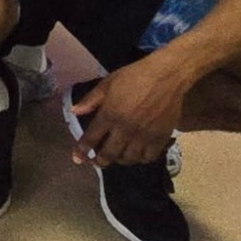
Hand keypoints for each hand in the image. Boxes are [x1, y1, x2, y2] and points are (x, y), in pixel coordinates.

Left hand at [69, 56, 188, 165]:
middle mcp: (126, 129)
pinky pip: (148, 157)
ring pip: (129, 158)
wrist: (166, 77)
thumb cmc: (134, 77)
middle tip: (95, 163)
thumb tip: (74, 112)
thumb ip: (91, 100)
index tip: (77, 158)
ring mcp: (144, 136)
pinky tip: (136, 155)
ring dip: (119, 160)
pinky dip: (140, 159)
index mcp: (110, 114)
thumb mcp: (107, 83)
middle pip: (110, 153)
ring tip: (115, 157)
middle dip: (100, 161)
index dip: (82, 150)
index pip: (92, 137)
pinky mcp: (161, 138)